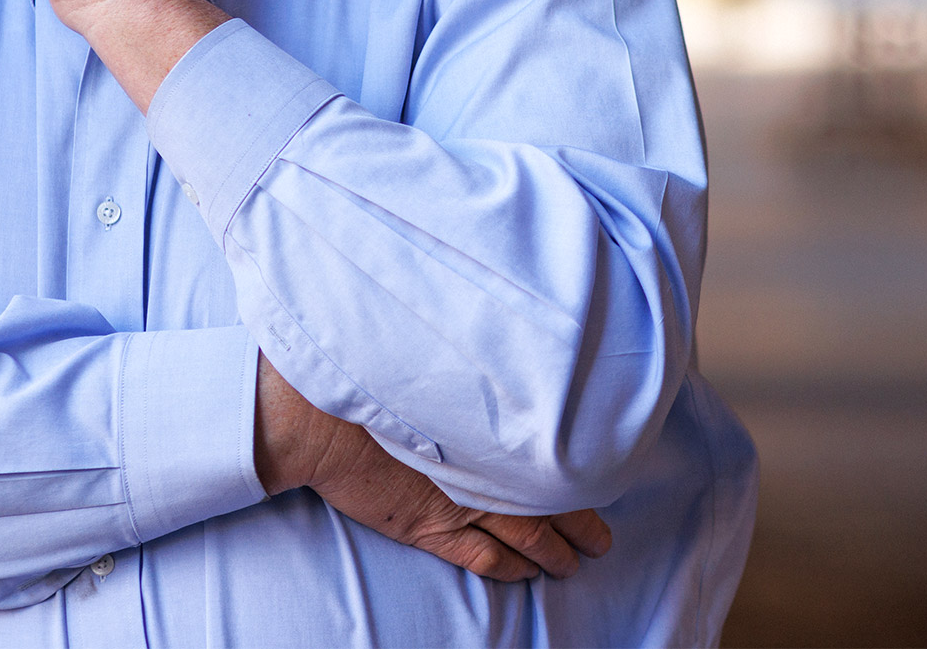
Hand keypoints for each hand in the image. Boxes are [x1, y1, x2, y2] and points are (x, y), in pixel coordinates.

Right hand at [254, 354, 611, 581]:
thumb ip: (478, 371)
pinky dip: (509, 569)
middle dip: (581, 527)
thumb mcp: (437, 360)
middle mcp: (486, 471)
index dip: (583, 479)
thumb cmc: (379, 375)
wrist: (324, 418)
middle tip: (602, 540)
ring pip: (526, 539)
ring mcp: (460, 505)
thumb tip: (513, 353)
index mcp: (493, 430)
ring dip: (554, 554)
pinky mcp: (431, 530)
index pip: (555, 461)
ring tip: (572, 563)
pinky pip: (483, 558)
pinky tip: (524, 572)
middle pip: (552, 506)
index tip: (602, 481)